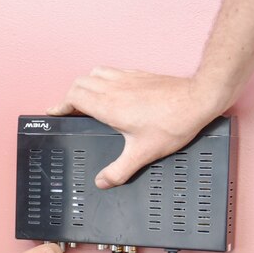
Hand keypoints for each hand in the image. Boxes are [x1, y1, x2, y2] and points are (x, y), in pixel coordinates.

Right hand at [48, 66, 226, 188]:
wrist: (198, 99)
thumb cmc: (173, 122)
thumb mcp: (143, 154)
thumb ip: (119, 171)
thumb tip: (102, 182)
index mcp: (108, 105)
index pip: (73, 97)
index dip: (60, 105)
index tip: (54, 112)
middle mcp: (114, 88)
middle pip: (79, 83)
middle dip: (70, 96)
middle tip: (71, 111)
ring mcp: (126, 78)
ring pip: (94, 73)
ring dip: (86, 85)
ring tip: (88, 100)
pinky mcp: (139, 74)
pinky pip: (111, 71)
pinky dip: (103, 79)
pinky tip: (113, 91)